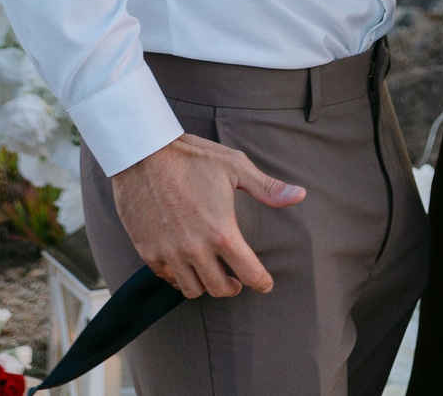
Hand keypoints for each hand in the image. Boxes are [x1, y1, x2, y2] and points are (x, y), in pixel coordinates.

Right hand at [109, 133, 304, 298]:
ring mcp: (169, 252)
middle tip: (236, 281)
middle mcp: (196, 249)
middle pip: (220, 289)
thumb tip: (300, 195)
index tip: (264, 284)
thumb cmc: (191, 157)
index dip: (261, 282)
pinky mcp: (148, 250)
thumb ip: (267, 187)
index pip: (249, 273)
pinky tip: (185, 265)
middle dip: (233, 287)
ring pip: (193, 289)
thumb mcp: (234, 166)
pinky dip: (179, 277)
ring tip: (211, 274)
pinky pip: (167, 278)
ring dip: (206, 285)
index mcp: (222, 231)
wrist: (142, 152)